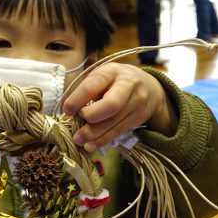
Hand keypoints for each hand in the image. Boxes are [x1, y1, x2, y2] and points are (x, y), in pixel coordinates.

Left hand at [63, 62, 177, 151]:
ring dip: (93, 135)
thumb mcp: (102, 77)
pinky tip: (90, 146)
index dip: (77, 100)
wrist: (149, 88)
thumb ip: (88, 90)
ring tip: (78, 140)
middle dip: (90, 117)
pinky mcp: (138, 119)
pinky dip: (102, 140)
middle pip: (110, 105)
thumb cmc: (116, 81)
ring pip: (114, 122)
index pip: (92, 86)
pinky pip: (118, 132)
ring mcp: (136, 103)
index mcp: (112, 71)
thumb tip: (70, 111)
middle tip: (77, 124)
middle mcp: (128, 86)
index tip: (67, 111)